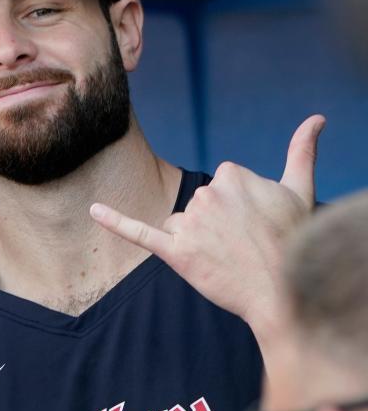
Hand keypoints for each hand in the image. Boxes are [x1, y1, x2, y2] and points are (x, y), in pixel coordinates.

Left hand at [89, 115, 324, 340]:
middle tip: (244, 245)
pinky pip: (139, 232)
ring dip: (196, 242)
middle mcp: (206, 194)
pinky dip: (114, 221)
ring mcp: (189, 224)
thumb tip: (317, 118)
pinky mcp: (176, 252)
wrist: (284, 293)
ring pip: (179, 225)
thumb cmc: (294, 240)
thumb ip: (302, 151)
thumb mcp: (300, 191)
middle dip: (215, 226)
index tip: (256, 224)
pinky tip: (93, 210)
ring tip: (225, 258)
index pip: (219, 187)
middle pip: (197, 206)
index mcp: (231, 174)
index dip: (237, 209)